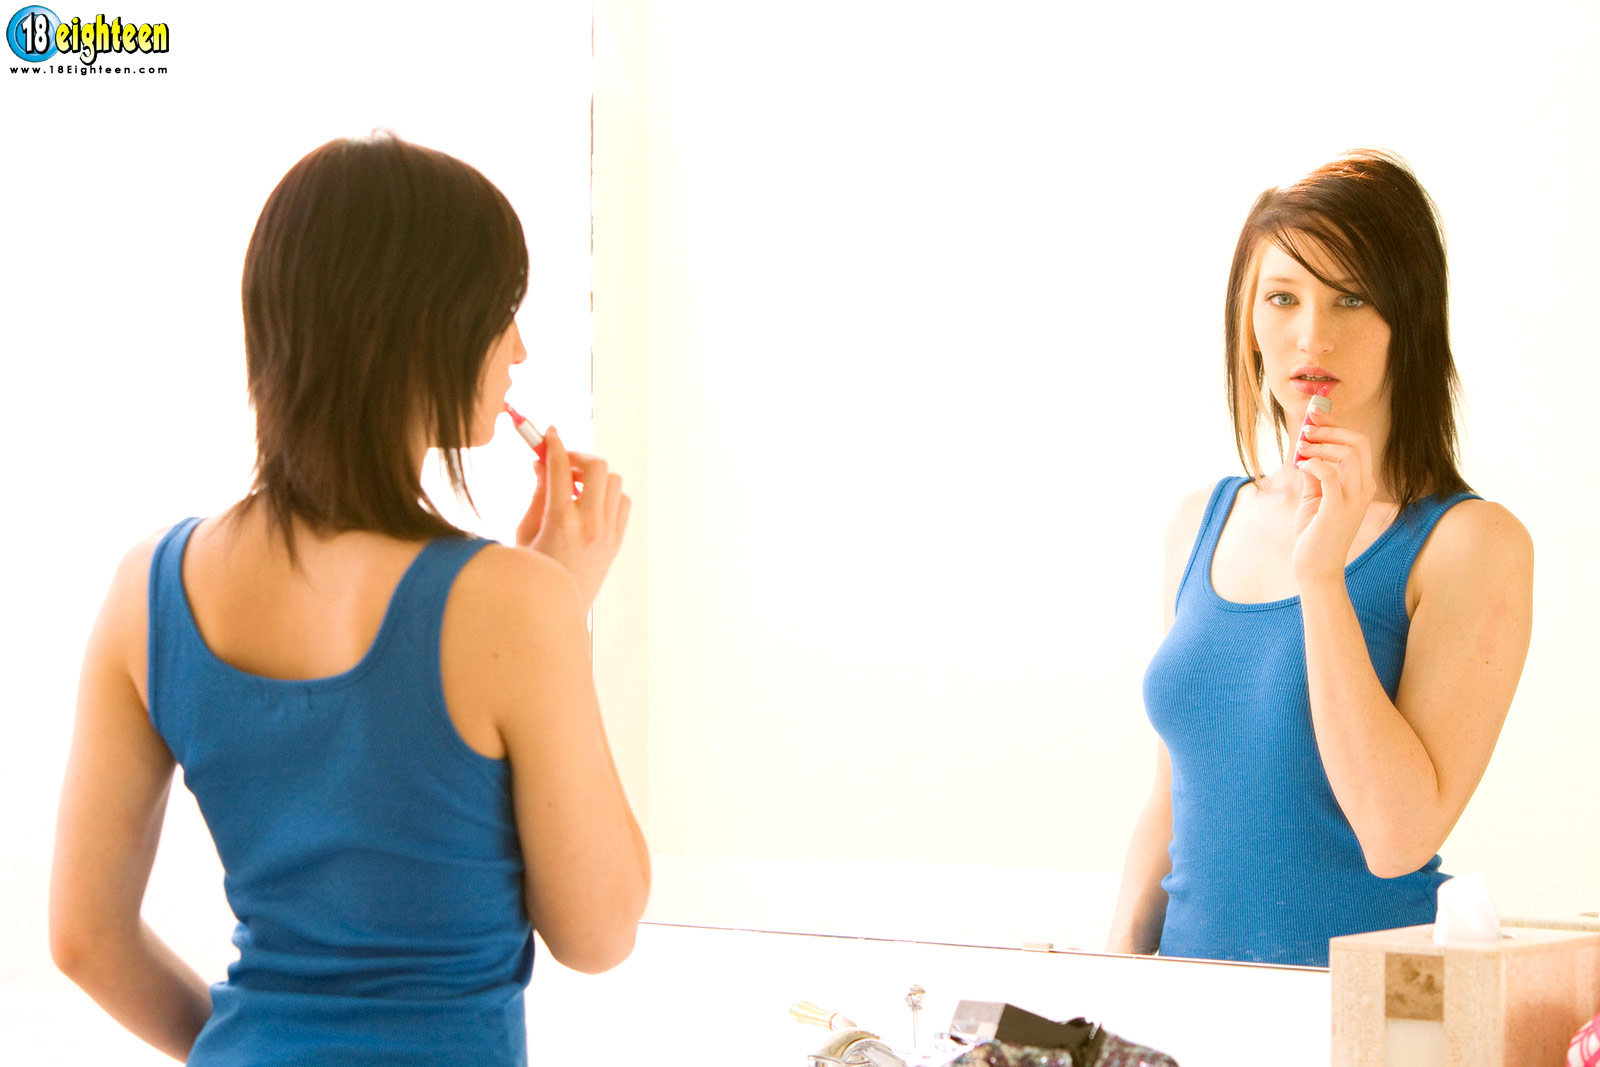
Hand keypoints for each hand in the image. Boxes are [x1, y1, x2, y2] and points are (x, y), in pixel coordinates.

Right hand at [514, 428, 630, 607]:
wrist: (555, 610)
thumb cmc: (533, 571)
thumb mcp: (526, 530)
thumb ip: (538, 493)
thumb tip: (543, 462)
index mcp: (560, 521)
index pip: (560, 467)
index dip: (553, 444)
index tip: (548, 433)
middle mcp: (589, 524)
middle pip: (597, 467)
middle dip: (579, 457)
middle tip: (563, 462)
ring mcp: (607, 534)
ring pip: (614, 482)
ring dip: (595, 477)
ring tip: (575, 486)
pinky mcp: (617, 542)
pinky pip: (622, 503)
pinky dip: (608, 495)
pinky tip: (590, 504)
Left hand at [1290, 404, 1375, 585]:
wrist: (1315, 568)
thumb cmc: (1314, 533)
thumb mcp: (1313, 496)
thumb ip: (1313, 472)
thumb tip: (1303, 446)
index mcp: (1361, 483)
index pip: (1357, 443)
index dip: (1335, 424)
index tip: (1314, 413)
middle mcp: (1363, 488)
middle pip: (1358, 442)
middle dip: (1330, 429)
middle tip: (1305, 430)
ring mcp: (1355, 499)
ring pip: (1349, 454)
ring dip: (1321, 445)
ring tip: (1300, 449)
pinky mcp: (1338, 509)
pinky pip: (1330, 475)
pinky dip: (1314, 464)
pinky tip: (1301, 467)